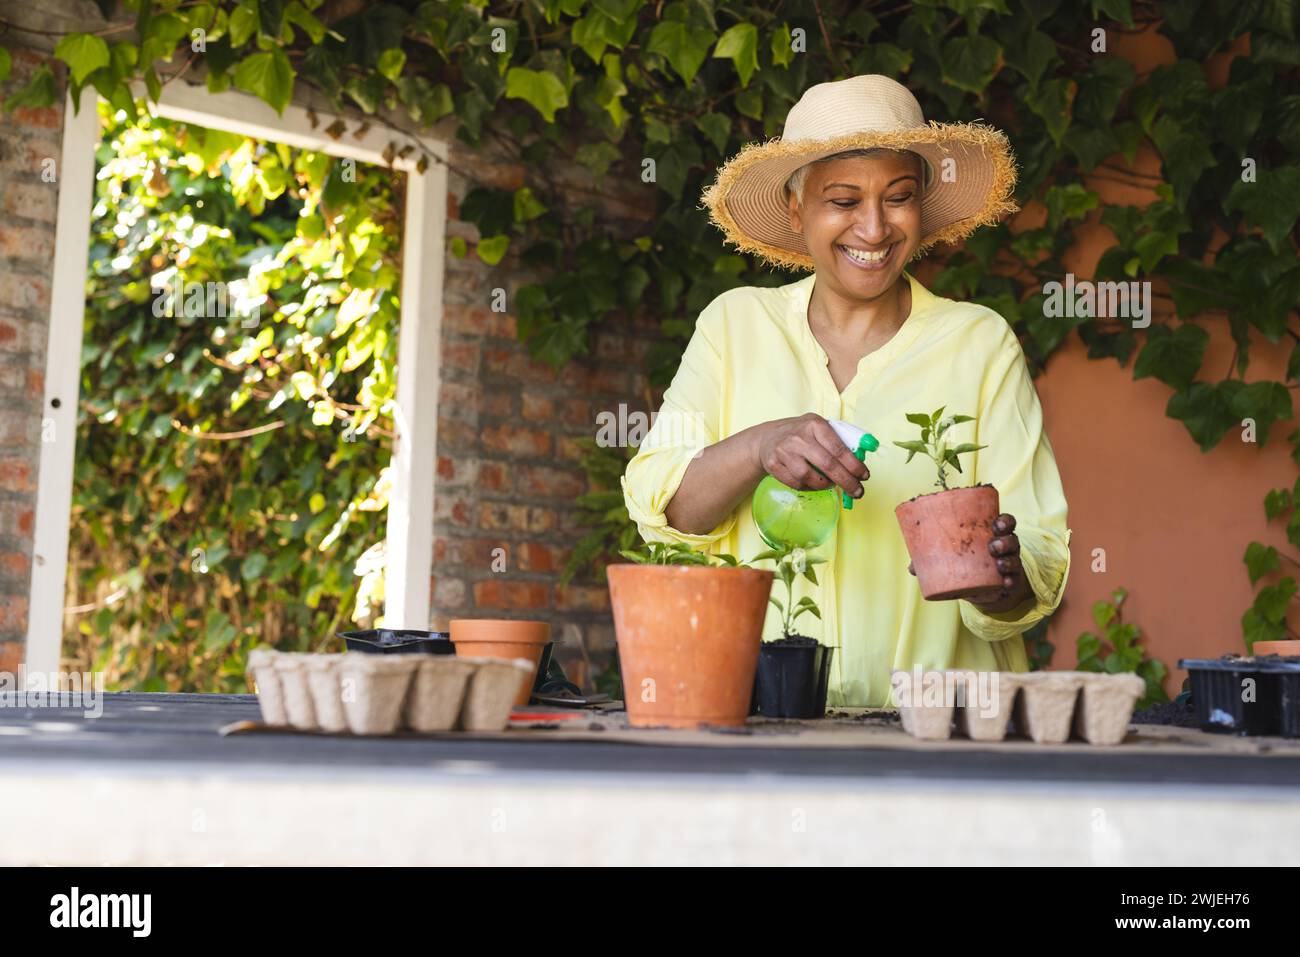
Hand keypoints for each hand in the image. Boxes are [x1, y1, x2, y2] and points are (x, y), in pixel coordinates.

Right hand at [755, 413, 869, 498]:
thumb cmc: (801, 435)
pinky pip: (795, 484)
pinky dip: (809, 487)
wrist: (767, 438)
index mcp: (815, 424)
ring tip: (831, 484)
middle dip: (846, 481)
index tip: (864, 476)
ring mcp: (784, 451)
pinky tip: (814, 484)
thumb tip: (862, 458)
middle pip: (827, 465)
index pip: (839, 448)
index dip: (854, 465)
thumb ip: (840, 439)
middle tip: (857, 491)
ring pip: (809, 477)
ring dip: (825, 485)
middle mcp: (799, 437)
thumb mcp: (819, 428)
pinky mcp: (773, 464)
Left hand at [906, 513, 1034, 611]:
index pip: (1004, 522)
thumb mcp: (953, 558)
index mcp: (991, 534)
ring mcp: (1009, 562)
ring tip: (999, 565)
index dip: (1004, 521)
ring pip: (1014, 558)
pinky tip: (1006, 584)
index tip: (996, 524)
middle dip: (1005, 540)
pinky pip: (1014, 580)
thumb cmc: (966, 563)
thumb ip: (932, 560)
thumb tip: (912, 567)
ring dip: (1008, 560)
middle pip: (1011, 538)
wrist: (983, 588)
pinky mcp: (1009, 580)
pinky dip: (1011, 582)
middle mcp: (1004, 546)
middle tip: (992, 546)